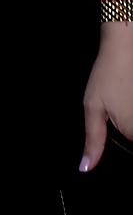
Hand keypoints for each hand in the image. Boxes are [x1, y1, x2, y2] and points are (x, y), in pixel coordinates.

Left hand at [81, 24, 132, 171]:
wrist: (126, 46)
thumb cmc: (109, 75)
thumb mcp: (93, 106)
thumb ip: (93, 139)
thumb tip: (86, 168)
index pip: (130, 154)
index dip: (124, 154)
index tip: (119, 142)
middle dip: (129, 140)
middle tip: (119, 119)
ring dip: (131, 131)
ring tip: (126, 109)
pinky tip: (130, 107)